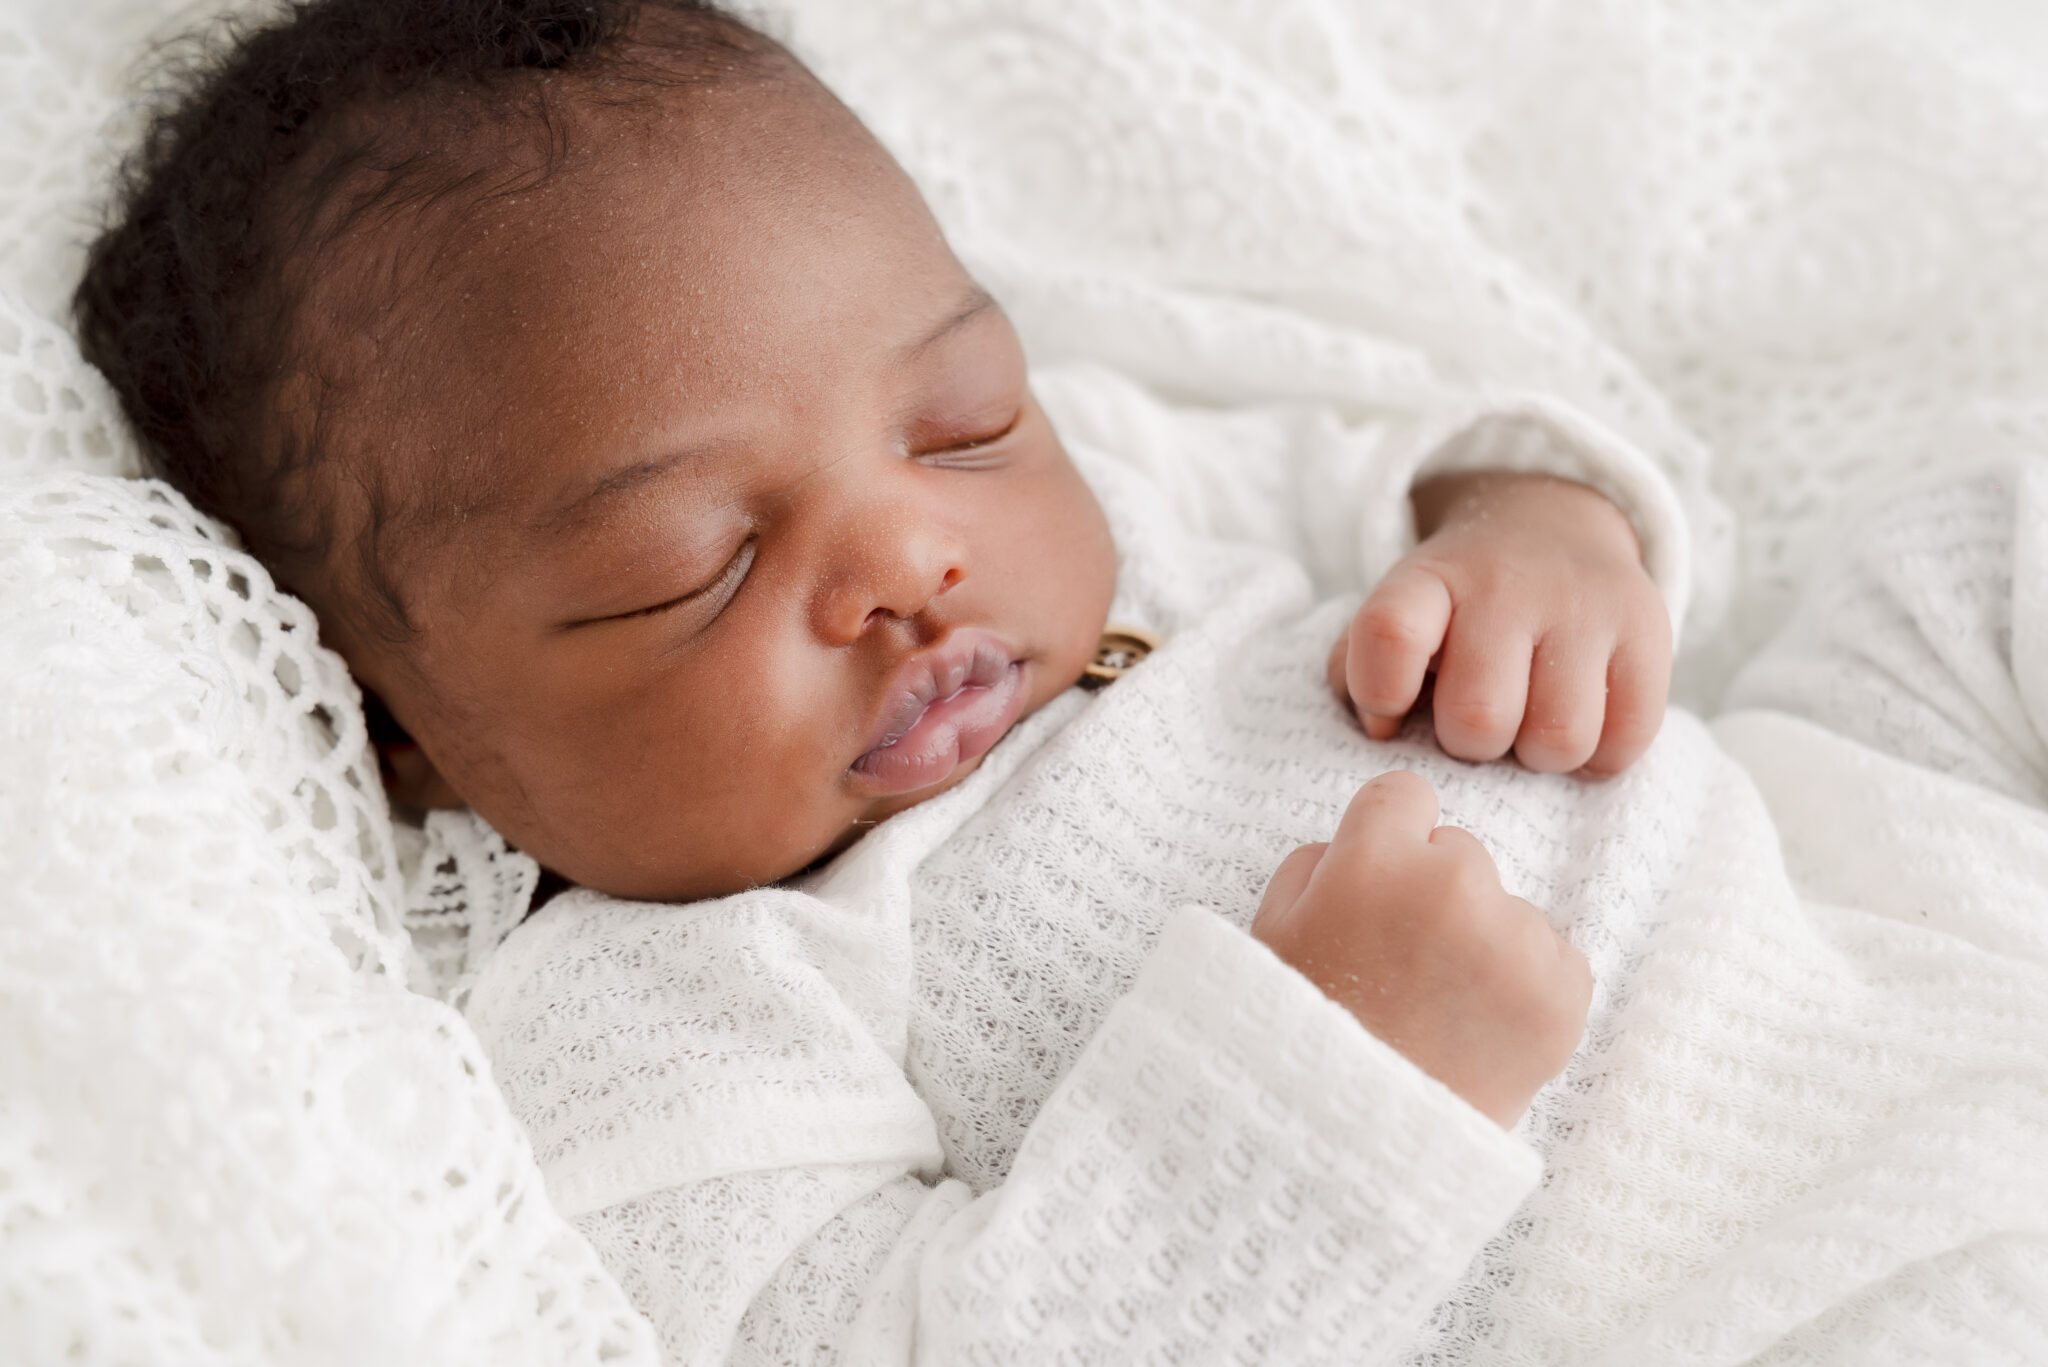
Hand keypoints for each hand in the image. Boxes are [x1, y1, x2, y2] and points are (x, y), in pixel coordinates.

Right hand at [1251, 770, 1591, 1128]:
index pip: (1404, 796)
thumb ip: (1317, 863)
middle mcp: (1452, 883)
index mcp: (1372, 860)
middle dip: (1435, 896)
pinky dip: (1526, 989)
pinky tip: (1480, 1031)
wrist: (1346, 1150)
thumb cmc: (1296, 1039)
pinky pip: (1555, 958)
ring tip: (1439, 1014)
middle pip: (1460, 853)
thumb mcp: (1270, 933)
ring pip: (1508, 909)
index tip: (1379, 889)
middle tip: (1402, 970)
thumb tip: (1372, 839)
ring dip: (1483, 944)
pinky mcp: (1563, 993)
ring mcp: (1514, 938)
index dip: (1387, 843)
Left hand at [1328, 471, 1670, 773]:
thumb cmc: (1456, 608)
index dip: (1379, 692)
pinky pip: (1625, 740)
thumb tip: (1383, 727)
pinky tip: (1581, 722)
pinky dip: (1599, 755)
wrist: (1549, 528)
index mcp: (1430, 581)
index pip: (1389, 633)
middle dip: (1471, 744)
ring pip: (1559, 740)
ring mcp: (1584, 605)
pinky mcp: (1648, 631)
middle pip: (1479, 719)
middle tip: (1476, 721)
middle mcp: (1508, 585)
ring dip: (1538, 756)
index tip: (1390, 711)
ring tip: (1530, 725)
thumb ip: (1363, 668)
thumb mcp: (1399, 616)